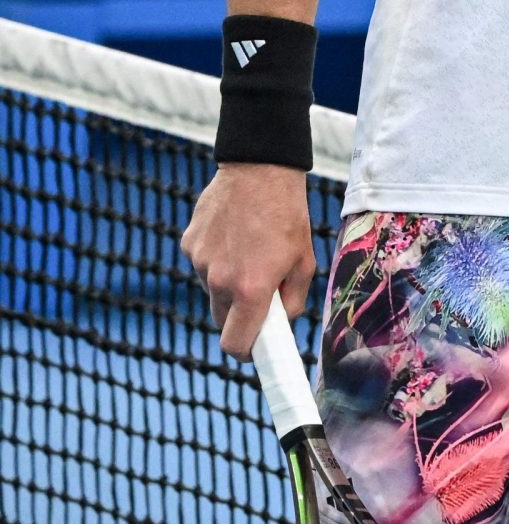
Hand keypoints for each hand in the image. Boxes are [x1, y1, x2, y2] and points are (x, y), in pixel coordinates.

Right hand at [181, 163, 317, 358]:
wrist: (260, 171)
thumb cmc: (289, 217)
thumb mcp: (304, 262)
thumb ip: (292, 301)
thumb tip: (280, 324)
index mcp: (250, 290)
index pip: (235, 344)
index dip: (246, 352)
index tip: (256, 349)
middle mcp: (219, 281)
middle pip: (222, 321)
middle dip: (240, 317)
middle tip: (260, 296)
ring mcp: (200, 262)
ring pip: (212, 291)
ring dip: (228, 284)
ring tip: (251, 253)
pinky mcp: (189, 245)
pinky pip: (203, 265)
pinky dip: (217, 260)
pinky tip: (235, 236)